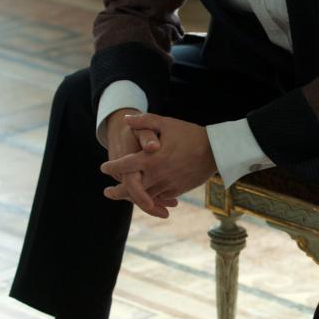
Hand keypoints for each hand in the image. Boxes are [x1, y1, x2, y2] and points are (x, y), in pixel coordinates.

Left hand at [100, 113, 217, 203]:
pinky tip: (144, 196)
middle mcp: (157, 175)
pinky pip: (158, 198)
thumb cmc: (190, 134)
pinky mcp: (176, 191)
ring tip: (123, 195)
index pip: (124, 166)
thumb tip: (126, 119)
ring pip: (144, 197)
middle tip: (107, 192)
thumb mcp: (166, 123)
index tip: (103, 167)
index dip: (112, 167)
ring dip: (132, 197)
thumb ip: (144, 121)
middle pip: (130, 189)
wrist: (215, 151)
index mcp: (151, 158)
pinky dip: (150, 199)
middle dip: (117, 192)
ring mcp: (167, 185)